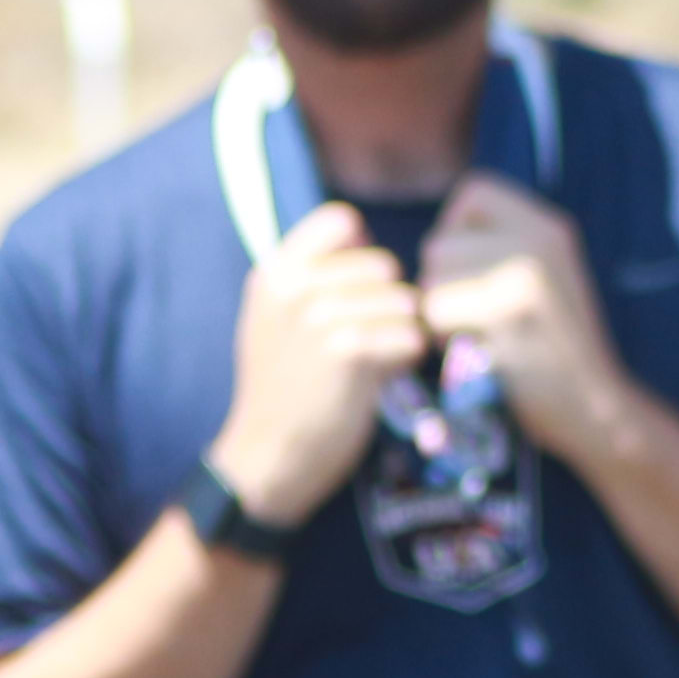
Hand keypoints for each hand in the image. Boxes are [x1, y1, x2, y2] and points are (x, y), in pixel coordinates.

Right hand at [210, 204, 425, 527]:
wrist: (267, 457)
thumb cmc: (281, 389)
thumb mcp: (274, 319)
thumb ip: (309, 275)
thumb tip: (362, 233)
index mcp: (274, 273)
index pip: (342, 221)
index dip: (363, 253)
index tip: (358, 291)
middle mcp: (294, 288)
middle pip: (384, 266)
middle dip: (390, 302)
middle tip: (370, 340)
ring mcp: (319, 318)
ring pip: (405, 302)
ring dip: (401, 333)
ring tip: (373, 362)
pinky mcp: (349, 353)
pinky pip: (411, 336)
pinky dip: (406, 359)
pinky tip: (381, 379)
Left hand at [417, 174, 632, 466]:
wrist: (598, 410)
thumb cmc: (554, 355)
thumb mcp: (539, 281)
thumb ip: (499, 251)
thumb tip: (437, 241)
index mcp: (549, 227)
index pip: (474, 192)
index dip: (454, 231)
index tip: (469, 275)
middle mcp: (541, 238)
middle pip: (441, 241)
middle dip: (440, 284)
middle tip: (472, 321)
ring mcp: (526, 273)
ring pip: (433, 276)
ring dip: (438, 312)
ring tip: (475, 337)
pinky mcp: (508, 312)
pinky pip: (436, 311)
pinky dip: (443, 338)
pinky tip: (475, 354)